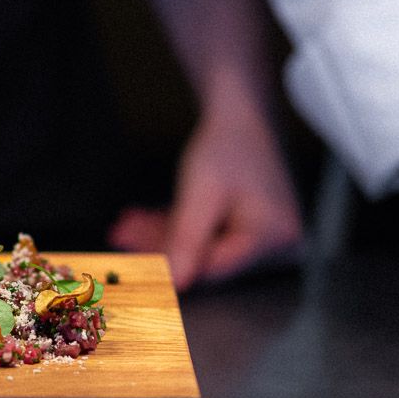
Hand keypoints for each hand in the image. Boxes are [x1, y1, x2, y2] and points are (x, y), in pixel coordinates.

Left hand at [112, 101, 304, 289]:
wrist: (240, 113)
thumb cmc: (227, 144)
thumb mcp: (201, 193)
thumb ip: (187, 241)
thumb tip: (174, 284)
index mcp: (272, 235)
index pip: (215, 266)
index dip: (172, 266)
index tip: (135, 263)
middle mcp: (277, 242)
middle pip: (206, 257)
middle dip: (159, 245)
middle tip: (121, 237)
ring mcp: (264, 236)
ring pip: (201, 247)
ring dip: (161, 236)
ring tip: (126, 226)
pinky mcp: (249, 228)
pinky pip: (208, 236)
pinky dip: (176, 227)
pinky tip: (144, 220)